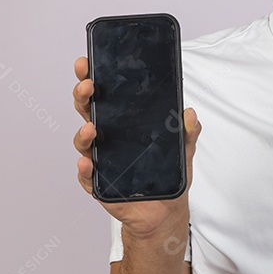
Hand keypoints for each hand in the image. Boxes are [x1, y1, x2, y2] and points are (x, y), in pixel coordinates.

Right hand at [72, 56, 200, 244]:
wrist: (164, 211)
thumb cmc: (166, 174)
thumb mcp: (183, 150)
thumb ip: (188, 132)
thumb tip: (190, 114)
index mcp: (122, 121)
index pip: (104, 94)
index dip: (92, 76)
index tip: (86, 62)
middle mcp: (107, 137)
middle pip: (88, 110)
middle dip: (83, 94)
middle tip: (87, 85)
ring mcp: (100, 159)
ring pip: (84, 141)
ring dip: (84, 133)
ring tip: (92, 128)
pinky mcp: (99, 184)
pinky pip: (87, 176)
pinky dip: (84, 171)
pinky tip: (87, 164)